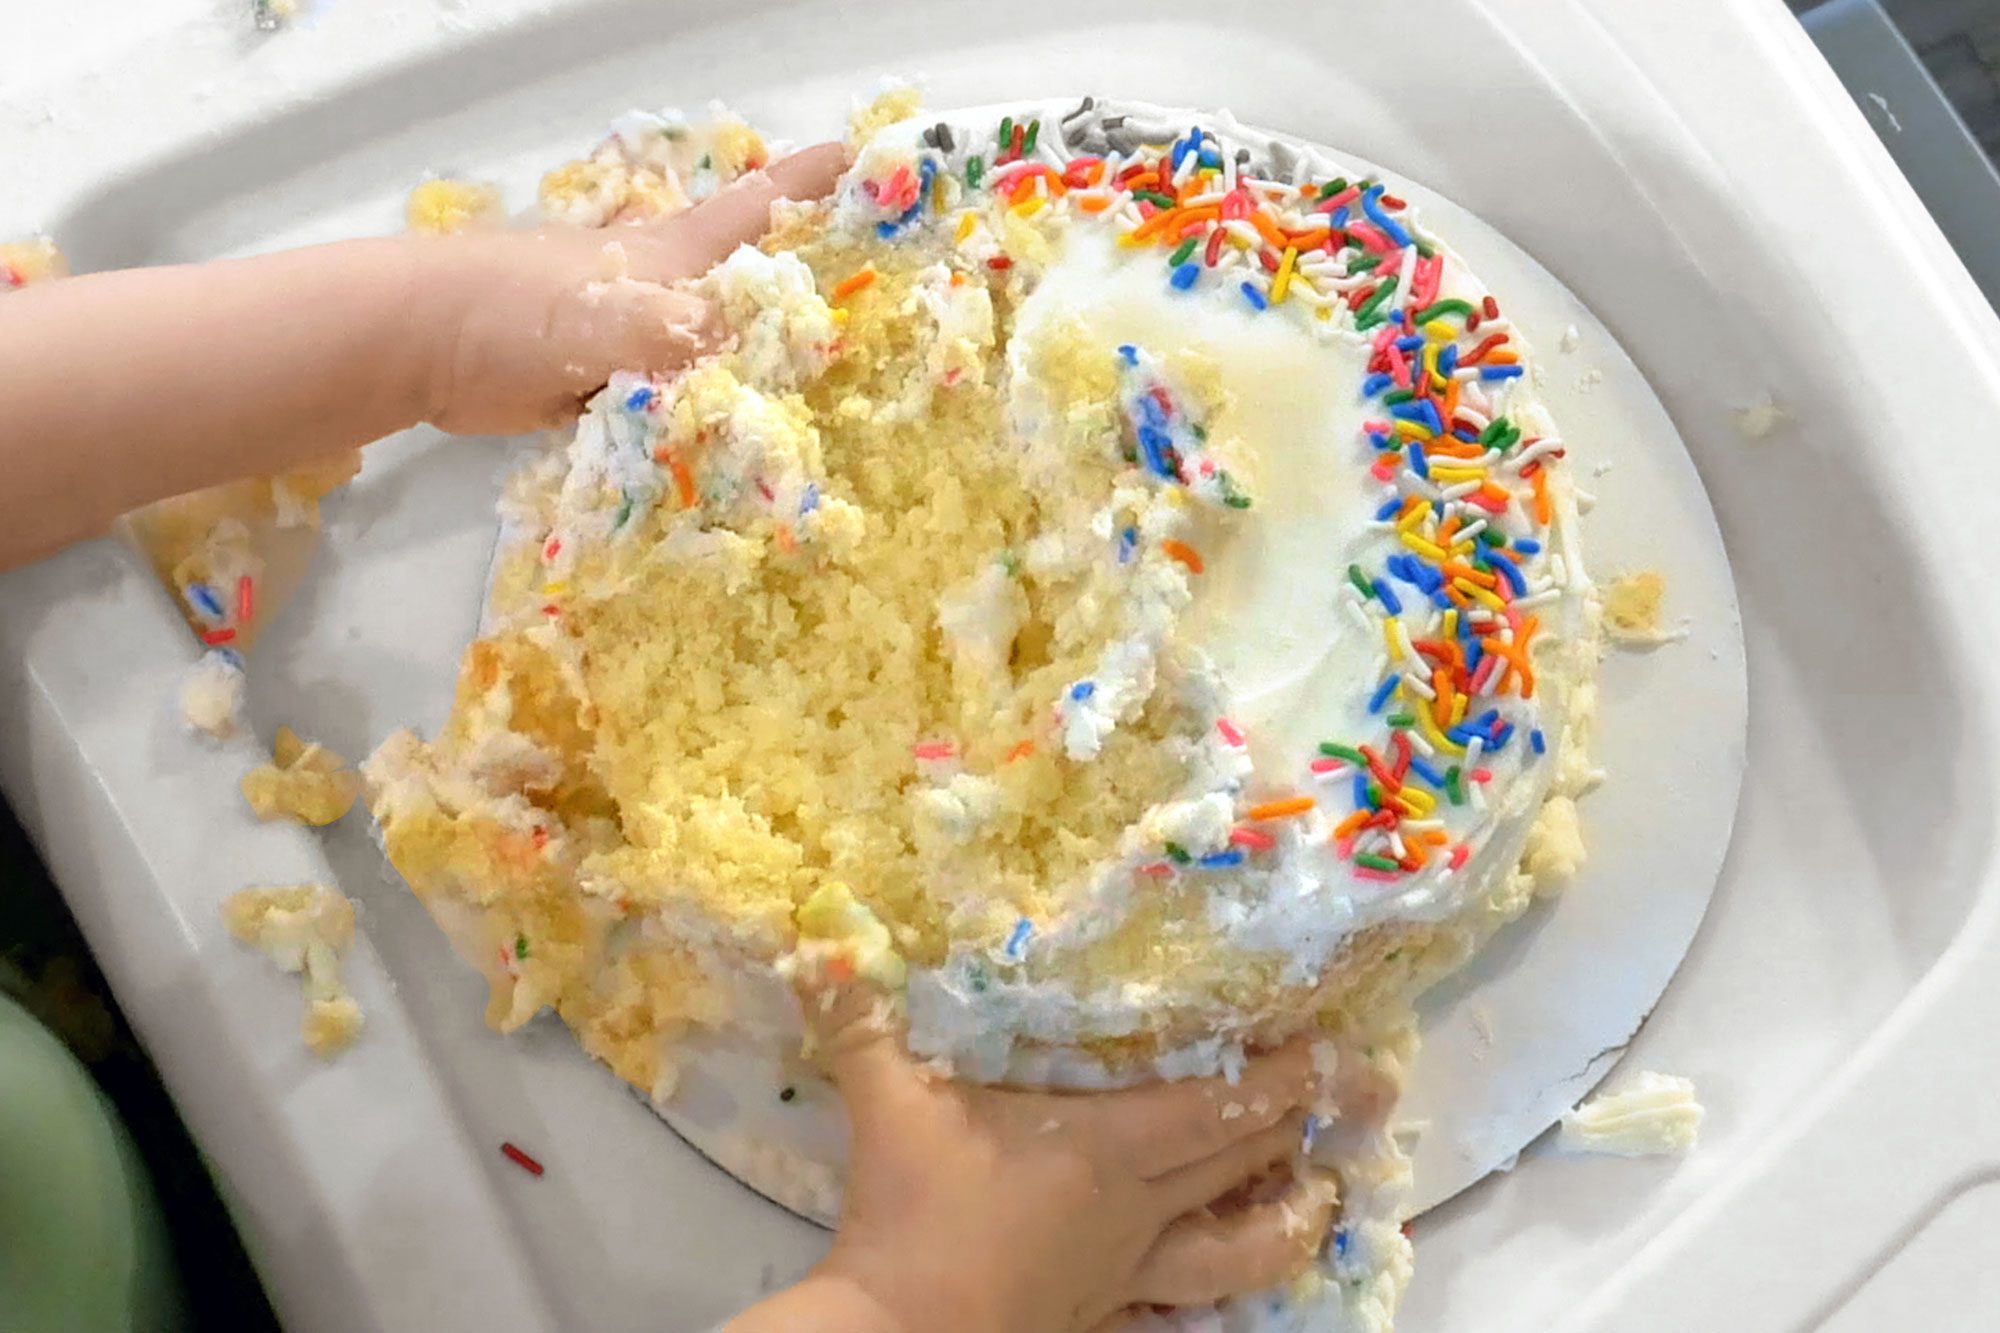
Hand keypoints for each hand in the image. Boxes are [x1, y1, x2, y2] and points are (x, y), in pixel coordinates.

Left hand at [415, 141, 845, 435]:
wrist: (423, 343)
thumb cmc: (517, 310)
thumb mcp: (616, 318)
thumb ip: (686, 338)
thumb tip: (754, 366)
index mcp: (674, 257)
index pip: (760, 208)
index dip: (815, 182)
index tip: (871, 161)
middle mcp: (663, 291)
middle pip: (748, 285)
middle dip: (801, 287)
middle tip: (867, 305)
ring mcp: (630, 337)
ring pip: (712, 353)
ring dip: (755, 370)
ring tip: (815, 391)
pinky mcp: (602, 385)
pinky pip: (670, 404)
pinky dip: (699, 420)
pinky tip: (732, 445)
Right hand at [729, 990, 1336, 1332]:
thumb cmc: (913, 1210)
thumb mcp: (888, 1102)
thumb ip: (864, 1020)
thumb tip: (826, 942)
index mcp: (1106, 1148)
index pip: (1220, 1108)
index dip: (1288, 1077)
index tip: (1342, 1050)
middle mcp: (1137, 1210)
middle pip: (1244, 1164)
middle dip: (1307, 1125)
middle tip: (1367, 1096)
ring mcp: (1127, 1273)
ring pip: (1238, 1251)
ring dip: (1288, 1218)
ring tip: (1324, 1194)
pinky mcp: (1105, 1317)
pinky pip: (1183, 1301)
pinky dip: (1220, 1282)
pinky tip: (1226, 1273)